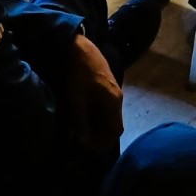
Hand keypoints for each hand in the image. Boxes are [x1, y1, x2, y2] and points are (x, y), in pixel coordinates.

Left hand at [64, 34, 122, 150]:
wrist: (80, 47)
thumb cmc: (79, 72)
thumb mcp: (77, 98)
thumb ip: (81, 121)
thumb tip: (82, 141)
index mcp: (113, 101)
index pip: (116, 130)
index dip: (104, 142)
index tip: (89, 148)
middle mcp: (118, 98)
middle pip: (115, 124)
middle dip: (101, 136)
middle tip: (84, 142)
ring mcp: (114, 91)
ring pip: (111, 116)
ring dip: (99, 126)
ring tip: (83, 131)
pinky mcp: (108, 86)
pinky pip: (107, 107)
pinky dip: (99, 116)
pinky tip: (86, 116)